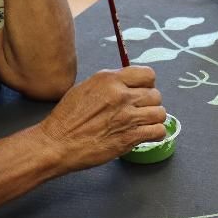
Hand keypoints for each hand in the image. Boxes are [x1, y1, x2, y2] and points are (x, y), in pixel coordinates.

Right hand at [37, 66, 166, 170]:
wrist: (57, 143)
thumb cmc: (66, 119)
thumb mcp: (85, 88)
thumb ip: (109, 84)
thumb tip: (127, 85)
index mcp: (109, 80)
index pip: (147, 74)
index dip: (147, 84)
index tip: (142, 91)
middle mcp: (121, 95)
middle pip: (156, 95)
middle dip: (150, 103)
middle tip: (140, 111)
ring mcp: (127, 116)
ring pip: (160, 113)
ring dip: (153, 119)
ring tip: (143, 124)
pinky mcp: (130, 137)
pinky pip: (158, 132)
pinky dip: (155, 134)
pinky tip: (145, 135)